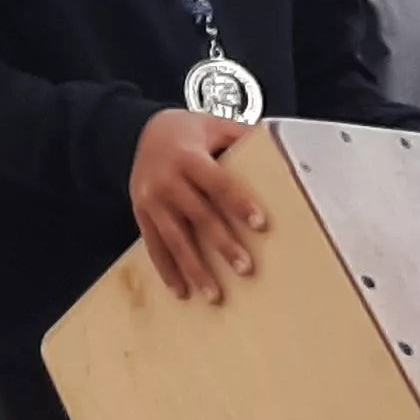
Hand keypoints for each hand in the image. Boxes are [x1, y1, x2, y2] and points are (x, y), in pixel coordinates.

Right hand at [128, 110, 265, 304]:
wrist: (137, 132)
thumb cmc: (185, 131)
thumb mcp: (214, 125)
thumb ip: (242, 137)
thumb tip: (281, 146)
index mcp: (188, 156)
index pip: (218, 183)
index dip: (239, 203)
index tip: (260, 224)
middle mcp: (167, 180)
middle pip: (198, 216)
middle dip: (222, 244)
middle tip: (245, 269)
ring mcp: (151, 200)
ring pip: (174, 239)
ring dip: (194, 269)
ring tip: (214, 294)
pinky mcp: (142, 214)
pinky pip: (154, 246)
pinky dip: (167, 271)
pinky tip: (182, 291)